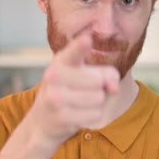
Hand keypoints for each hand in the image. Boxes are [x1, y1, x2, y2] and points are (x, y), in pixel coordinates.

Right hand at [27, 30, 119, 145]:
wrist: (44, 119)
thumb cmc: (70, 90)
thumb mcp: (85, 74)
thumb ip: (106, 74)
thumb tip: (114, 88)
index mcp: (62, 60)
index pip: (73, 52)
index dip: (80, 46)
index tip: (87, 40)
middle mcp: (54, 76)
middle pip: (99, 80)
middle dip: (99, 87)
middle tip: (84, 90)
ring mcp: (56, 97)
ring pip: (99, 98)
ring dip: (96, 103)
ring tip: (80, 102)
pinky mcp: (61, 117)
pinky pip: (95, 114)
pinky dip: (93, 116)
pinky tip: (78, 114)